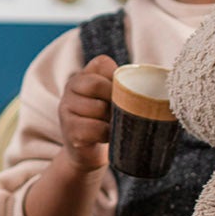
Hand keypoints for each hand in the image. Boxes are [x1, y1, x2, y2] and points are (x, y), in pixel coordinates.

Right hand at [56, 54, 118, 173]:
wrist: (88, 151)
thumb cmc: (106, 120)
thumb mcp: (113, 98)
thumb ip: (123, 87)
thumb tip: (148, 92)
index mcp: (84, 74)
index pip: (102, 64)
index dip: (118, 79)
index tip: (124, 94)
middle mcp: (71, 86)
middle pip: (97, 85)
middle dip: (115, 100)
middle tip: (122, 112)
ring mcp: (66, 107)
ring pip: (98, 108)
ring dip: (112, 119)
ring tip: (114, 124)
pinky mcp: (69, 129)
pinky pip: (95, 128)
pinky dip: (106, 134)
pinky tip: (106, 136)